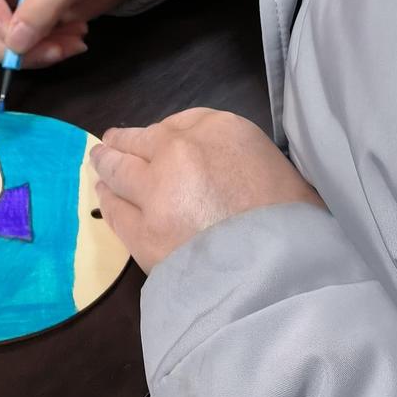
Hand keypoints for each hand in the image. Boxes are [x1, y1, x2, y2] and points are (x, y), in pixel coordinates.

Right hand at [0, 0, 135, 67]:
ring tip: (76, 41)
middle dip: (14, 45)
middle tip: (55, 50)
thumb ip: (43, 4)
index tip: (19, 28)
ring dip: (36, 52)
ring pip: (1, 42)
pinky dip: (48, 50)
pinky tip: (76, 38)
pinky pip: (24, 46)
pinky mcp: (26, 19)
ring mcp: (8, 0)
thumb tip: (15, 45)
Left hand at [91, 109, 322, 273]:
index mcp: (223, 130)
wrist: (278, 274)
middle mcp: (180, 150)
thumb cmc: (297, 226)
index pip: (184, 122)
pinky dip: (107, 200)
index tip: (158, 140)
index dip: (166, 134)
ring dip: (107, 163)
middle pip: (143, 140)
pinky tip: (103, 196)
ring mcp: (155, 189)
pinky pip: (115, 210)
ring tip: (99, 160)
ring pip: (119, 169)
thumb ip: (245, 163)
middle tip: (112, 142)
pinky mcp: (140, 230)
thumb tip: (230, 177)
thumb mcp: (283, 174)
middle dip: (125, 141)